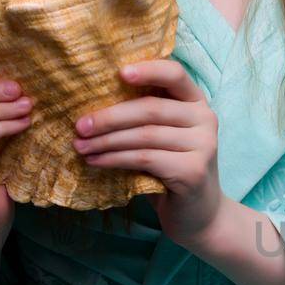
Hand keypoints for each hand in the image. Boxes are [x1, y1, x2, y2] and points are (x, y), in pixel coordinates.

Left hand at [72, 60, 224, 249]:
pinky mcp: (194, 170)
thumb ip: (142, 118)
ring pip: (144, 135)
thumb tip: (89, 104)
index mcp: (196, 103)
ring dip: (106, 141)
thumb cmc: (169, 171)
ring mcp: (204, 145)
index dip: (148, 69)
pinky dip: (115, 159)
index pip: (175, 74)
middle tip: (79, 126)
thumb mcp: (160, 138)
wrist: (197, 215)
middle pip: (151, 108)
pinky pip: (145, 158)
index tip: (118, 73)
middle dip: (109, 117)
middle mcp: (205, 119)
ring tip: (80, 147)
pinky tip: (96, 162)